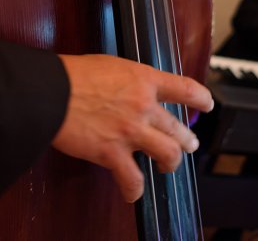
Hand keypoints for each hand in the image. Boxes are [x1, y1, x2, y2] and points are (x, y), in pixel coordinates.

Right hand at [52, 54, 213, 202]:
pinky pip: (132, 179)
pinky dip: (134, 189)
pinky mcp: (112, 153)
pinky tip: (132, 191)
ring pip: (168, 154)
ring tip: (168, 167)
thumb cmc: (72, 74)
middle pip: (179, 128)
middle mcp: (143, 106)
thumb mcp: (109, 65)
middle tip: (189, 143)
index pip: (185, 88)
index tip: (207, 104)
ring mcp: (130, 132)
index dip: (201, 98)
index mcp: (143, 80)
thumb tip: (127, 89)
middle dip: (187, 139)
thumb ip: (126, 80)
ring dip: (171, 163)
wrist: (50, 91)